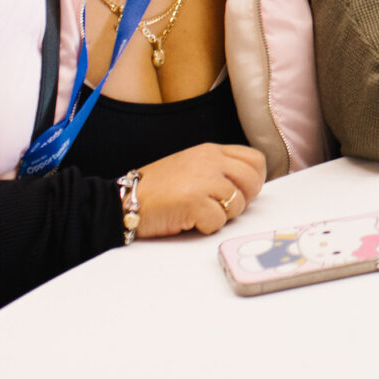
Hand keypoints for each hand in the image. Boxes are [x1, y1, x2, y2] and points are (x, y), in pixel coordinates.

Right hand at [134, 143, 264, 237]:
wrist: (123, 200)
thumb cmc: (157, 188)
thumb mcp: (192, 165)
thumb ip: (219, 169)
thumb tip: (249, 185)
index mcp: (211, 151)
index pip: (254, 159)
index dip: (254, 179)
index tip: (242, 192)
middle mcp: (210, 161)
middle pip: (252, 182)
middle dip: (242, 200)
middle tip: (221, 207)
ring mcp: (203, 181)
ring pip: (237, 204)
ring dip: (221, 216)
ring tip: (199, 212)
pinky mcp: (195, 202)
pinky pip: (218, 222)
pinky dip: (206, 227)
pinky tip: (188, 220)